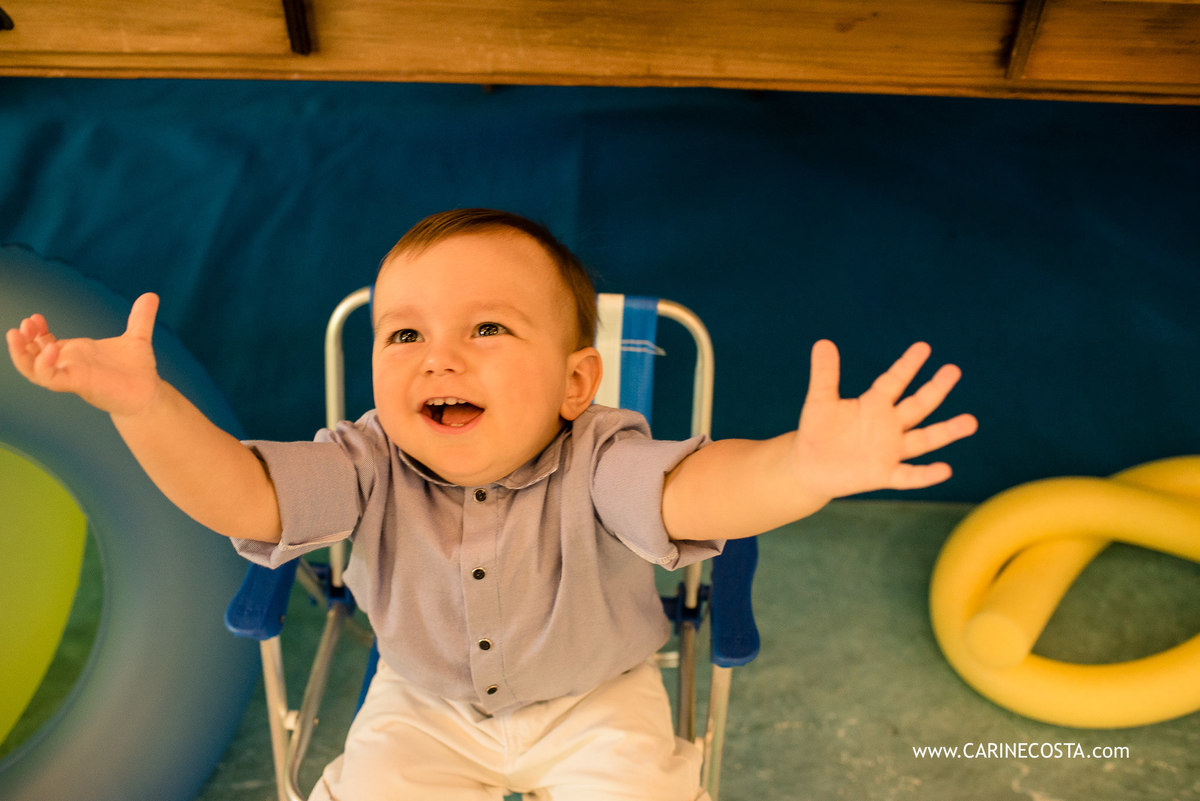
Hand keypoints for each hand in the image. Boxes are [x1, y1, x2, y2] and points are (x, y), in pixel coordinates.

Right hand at [6, 292, 161, 416]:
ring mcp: (71, 375)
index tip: (36, 317)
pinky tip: (51, 348)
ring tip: (18, 334)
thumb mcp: (138, 338)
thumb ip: (140, 317)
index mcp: (77, 353)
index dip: (36, 331)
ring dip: (21, 354)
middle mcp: (70, 364)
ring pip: (33, 369)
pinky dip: (44, 364)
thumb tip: (151, 295)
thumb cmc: (137, 370)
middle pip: (32, 355)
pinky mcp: (78, 385)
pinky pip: (51, 378)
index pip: (44, 342)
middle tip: (24, 324)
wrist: (149, 393)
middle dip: (23, 340)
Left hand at [792, 340, 977, 497]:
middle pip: (917, 406)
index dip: (907, 365)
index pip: (895, 381)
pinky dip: (926, 475)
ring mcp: (889, 450)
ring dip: (946, 432)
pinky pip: (909, 475)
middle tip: (953, 370)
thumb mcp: (819, 401)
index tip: (923, 347)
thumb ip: (825, 375)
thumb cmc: (816, 431)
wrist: (809, 466)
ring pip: (923, 440)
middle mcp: (888, 426)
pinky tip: (944, 469)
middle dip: (935, 389)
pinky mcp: (883, 474)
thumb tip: (823, 342)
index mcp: (874, 404)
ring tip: (971, 421)